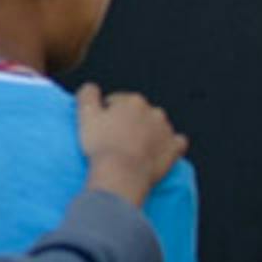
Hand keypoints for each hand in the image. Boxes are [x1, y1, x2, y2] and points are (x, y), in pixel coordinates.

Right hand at [77, 84, 185, 204]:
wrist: (121, 173)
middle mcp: (154, 111)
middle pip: (139, 112)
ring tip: (134, 146)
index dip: (107, 113)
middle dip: (129, 121)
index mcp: (133, 101)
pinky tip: (158, 150)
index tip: (102, 126)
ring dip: (148, 131)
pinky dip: (169, 144)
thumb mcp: (85, 114)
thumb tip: (92, 87)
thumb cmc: (102, 144)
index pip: (118, 101)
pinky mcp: (174, 148)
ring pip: (157, 125)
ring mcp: (166, 130)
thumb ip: (88, 94)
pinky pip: (176, 142)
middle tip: (116, 137)